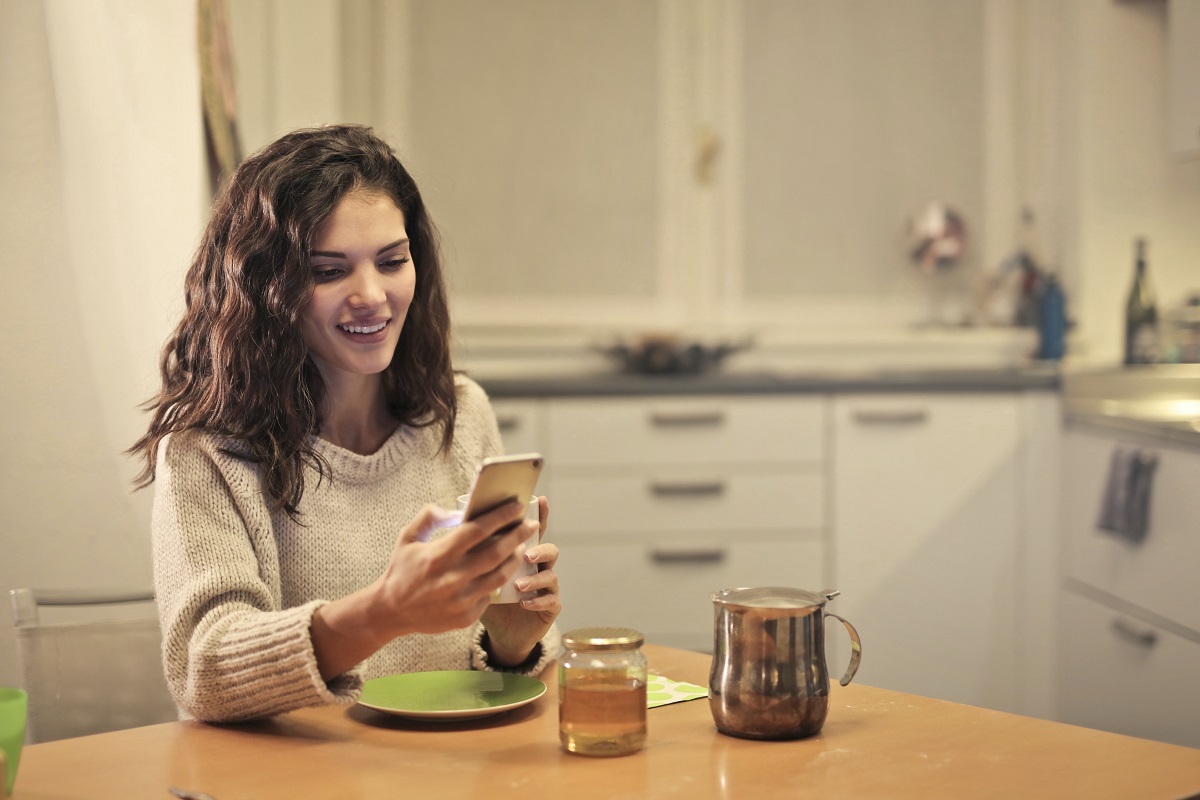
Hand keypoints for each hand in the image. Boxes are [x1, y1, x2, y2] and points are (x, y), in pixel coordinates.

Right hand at [312, 500, 530, 680]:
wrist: (390, 612)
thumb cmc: (401, 570)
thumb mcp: (408, 538)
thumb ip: (429, 517)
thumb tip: (458, 511)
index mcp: (439, 556)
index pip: (478, 530)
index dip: (500, 516)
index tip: (516, 506)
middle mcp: (452, 578)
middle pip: (496, 552)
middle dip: (517, 535)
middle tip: (530, 525)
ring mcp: (461, 600)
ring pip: (499, 575)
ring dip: (514, 558)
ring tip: (521, 546)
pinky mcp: (465, 617)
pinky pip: (490, 595)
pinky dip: (498, 581)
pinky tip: (503, 570)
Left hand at [481, 495, 560, 666]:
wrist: (497, 631)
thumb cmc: (481, 595)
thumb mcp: (473, 571)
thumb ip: (470, 549)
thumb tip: (455, 521)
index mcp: (521, 554)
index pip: (532, 531)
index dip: (539, 515)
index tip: (540, 501)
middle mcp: (537, 567)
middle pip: (548, 550)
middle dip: (539, 548)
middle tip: (526, 553)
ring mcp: (545, 587)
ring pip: (552, 576)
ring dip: (536, 578)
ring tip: (519, 584)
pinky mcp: (549, 608)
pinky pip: (552, 601)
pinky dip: (539, 600)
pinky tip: (524, 602)